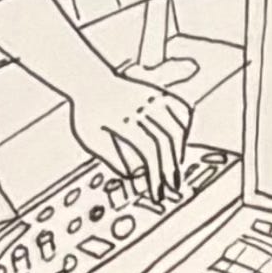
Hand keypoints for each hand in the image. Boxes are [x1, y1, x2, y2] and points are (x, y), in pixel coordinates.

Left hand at [69, 61, 198, 188]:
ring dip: (179, 150)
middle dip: (170, 168)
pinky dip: (185, 127)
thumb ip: (112, 158)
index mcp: (122, 119)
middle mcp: (141, 107)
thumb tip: (135, 175)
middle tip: (171, 187)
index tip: (156, 192)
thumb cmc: (87, 112)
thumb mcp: (90, 139)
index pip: (148, 150)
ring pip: (177, 125)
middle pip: (165, 141)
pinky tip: (180, 142)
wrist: (88, 80)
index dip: (155, 174)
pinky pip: (180, 109)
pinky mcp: (157, 92)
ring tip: (176, 168)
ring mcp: (151, 97)